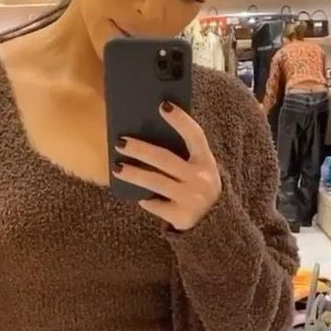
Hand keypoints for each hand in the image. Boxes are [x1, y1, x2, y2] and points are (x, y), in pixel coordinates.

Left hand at [113, 101, 221, 230]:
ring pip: (155, 182)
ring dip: (133, 173)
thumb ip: (184, 155)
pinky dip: (146, 200)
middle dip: (141, 149)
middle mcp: (200, 179)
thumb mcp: (199, 169)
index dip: (180, 120)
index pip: (195, 136)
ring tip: (116, 167)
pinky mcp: (181, 216)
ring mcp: (191, 198)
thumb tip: (149, 133)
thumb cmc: (197, 188)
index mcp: (206, 161)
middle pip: (165, 159)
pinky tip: (138, 196)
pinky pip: (156, 205)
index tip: (162, 106)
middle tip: (120, 142)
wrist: (214, 225)